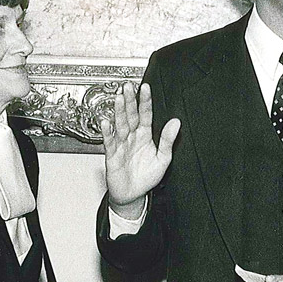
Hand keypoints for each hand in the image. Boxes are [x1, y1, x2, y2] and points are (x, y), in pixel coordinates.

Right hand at [100, 82, 180, 215]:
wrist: (133, 195)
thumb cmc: (147, 177)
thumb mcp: (163, 159)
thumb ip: (168, 140)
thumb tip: (176, 123)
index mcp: (145, 135)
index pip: (146, 114)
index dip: (145, 101)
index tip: (146, 88)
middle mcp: (132, 137)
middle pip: (131, 115)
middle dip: (129, 101)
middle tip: (128, 87)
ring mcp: (122, 145)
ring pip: (120, 125)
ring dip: (119, 111)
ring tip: (118, 98)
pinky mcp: (112, 155)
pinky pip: (109, 142)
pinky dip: (107, 132)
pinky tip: (106, 122)